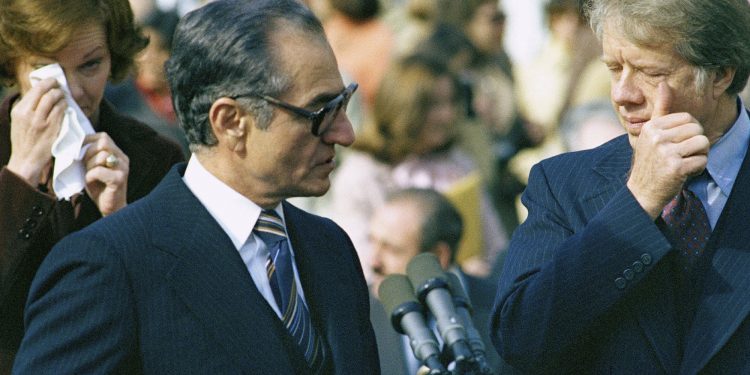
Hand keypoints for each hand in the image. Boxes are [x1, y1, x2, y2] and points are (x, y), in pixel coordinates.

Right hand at [6, 78, 65, 185]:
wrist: (26, 160)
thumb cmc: (24, 140)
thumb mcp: (19, 121)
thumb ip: (28, 108)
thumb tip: (39, 92)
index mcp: (19, 110)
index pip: (34, 89)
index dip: (46, 83)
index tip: (52, 82)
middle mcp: (28, 114)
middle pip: (44, 91)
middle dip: (55, 85)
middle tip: (60, 86)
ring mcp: (40, 121)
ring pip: (54, 99)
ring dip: (61, 95)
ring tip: (64, 96)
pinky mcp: (51, 128)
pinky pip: (60, 110)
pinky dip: (64, 105)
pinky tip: (66, 106)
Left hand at [82, 133, 129, 215]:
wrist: (111, 209)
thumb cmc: (100, 189)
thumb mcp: (93, 168)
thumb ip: (90, 156)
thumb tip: (75, 145)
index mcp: (118, 154)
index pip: (104, 137)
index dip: (88, 139)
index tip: (78, 147)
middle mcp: (123, 159)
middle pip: (103, 143)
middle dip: (88, 152)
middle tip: (83, 165)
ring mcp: (123, 169)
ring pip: (101, 156)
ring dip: (89, 166)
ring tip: (89, 175)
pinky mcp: (119, 179)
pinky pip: (99, 171)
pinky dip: (90, 176)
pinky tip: (91, 182)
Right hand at [626, 82, 709, 218]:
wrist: (640, 192)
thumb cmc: (649, 162)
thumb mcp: (651, 134)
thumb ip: (660, 110)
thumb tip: (665, 84)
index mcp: (651, 127)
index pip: (687, 118)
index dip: (691, 130)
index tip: (681, 143)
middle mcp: (656, 137)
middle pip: (697, 130)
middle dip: (697, 143)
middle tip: (685, 154)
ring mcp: (665, 152)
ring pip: (702, 143)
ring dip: (700, 155)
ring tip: (686, 162)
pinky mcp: (675, 167)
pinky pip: (702, 161)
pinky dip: (698, 169)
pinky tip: (684, 173)